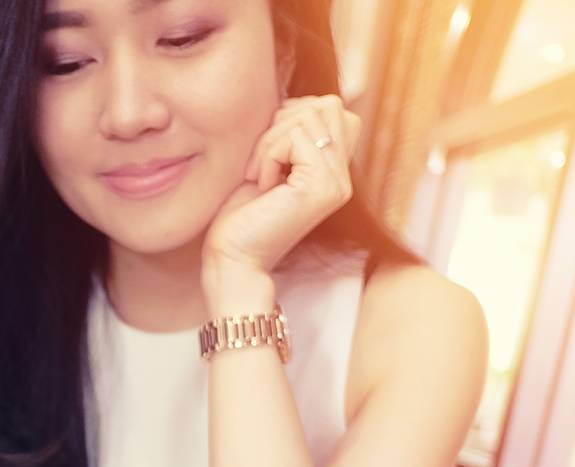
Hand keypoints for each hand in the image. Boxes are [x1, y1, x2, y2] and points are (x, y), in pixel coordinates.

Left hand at [202, 95, 360, 309]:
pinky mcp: (322, 187)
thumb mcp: (266, 163)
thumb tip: (289, 98)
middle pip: (327, 104)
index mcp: (331, 170)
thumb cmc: (238, 216)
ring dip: (271, 140)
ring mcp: (337, 182)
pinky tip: (261, 185)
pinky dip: (269, 154)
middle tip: (261, 161)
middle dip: (281, 121)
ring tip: (258, 175)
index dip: (293, 114)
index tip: (268, 151)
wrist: (232, 260)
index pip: (332, 108)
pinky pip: (296, 137)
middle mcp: (342, 176)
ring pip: (309, 116)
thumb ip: (287, 135)